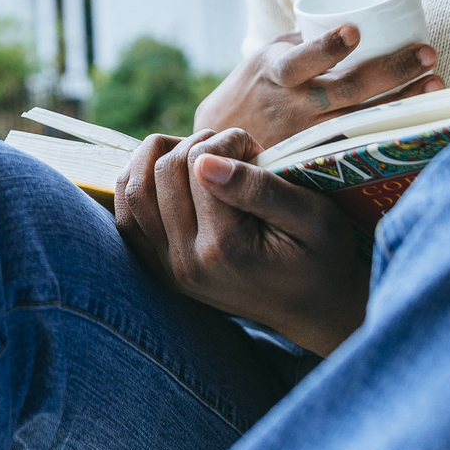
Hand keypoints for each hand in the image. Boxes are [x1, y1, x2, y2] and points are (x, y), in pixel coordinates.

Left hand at [115, 126, 367, 355]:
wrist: (314, 309)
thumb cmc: (322, 256)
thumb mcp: (314, 217)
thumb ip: (259, 187)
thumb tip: (204, 161)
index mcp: (226, 248)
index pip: (198, 164)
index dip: (228, 140)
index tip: (255, 148)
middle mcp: (187, 262)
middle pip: (162, 171)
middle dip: (197, 143)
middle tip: (232, 150)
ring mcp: (167, 269)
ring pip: (132, 189)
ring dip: (160, 156)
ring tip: (199, 156)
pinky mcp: (158, 269)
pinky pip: (126, 217)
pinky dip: (136, 183)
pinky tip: (167, 174)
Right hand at [194, 27, 442, 148]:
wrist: (220, 140)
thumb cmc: (255, 88)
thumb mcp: (269, 58)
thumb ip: (306, 43)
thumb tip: (357, 20)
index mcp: (276, 72)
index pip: (300, 61)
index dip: (325, 48)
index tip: (354, 32)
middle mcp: (293, 106)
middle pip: (346, 91)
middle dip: (391, 72)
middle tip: (427, 54)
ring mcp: (308, 136)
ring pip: (361, 119)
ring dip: (401, 101)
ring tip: (435, 83)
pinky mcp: (318, 157)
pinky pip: (359, 142)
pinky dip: (390, 131)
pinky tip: (420, 121)